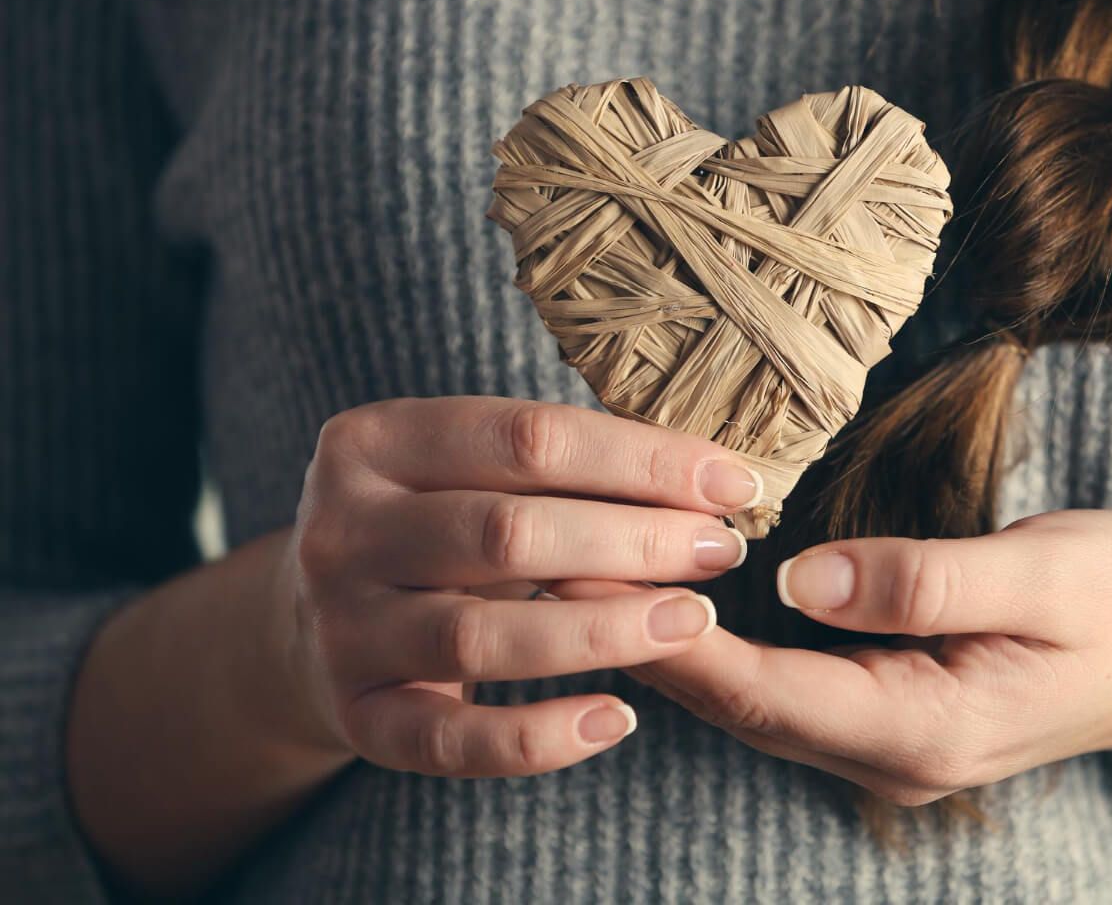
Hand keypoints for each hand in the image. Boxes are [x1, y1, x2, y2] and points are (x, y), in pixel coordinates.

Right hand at [275, 396, 761, 777]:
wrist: (309, 622)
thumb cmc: (434, 527)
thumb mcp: (467, 470)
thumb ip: (562, 465)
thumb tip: (713, 481)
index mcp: (373, 442)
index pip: (528, 437)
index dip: (643, 459)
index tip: (734, 483)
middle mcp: (342, 532)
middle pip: (507, 531)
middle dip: (635, 539)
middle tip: (721, 552)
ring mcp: (341, 630)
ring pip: (482, 637)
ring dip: (604, 631)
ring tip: (692, 621)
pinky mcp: (356, 718)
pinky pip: (454, 741)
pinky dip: (541, 737)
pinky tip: (618, 719)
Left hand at [554, 510, 1111, 804]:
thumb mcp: (1043, 572)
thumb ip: (920, 580)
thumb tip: (800, 576)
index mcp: (920, 727)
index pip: (758, 689)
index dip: (664, 639)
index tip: (585, 578)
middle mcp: (890, 749)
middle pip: (736, 703)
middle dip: (642, 640)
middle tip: (551, 565)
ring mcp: (890, 737)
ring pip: (751, 699)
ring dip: (670, 641)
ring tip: (587, 573)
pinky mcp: (893, 707)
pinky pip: (785, 683)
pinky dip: (720, 640)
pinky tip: (679, 593)